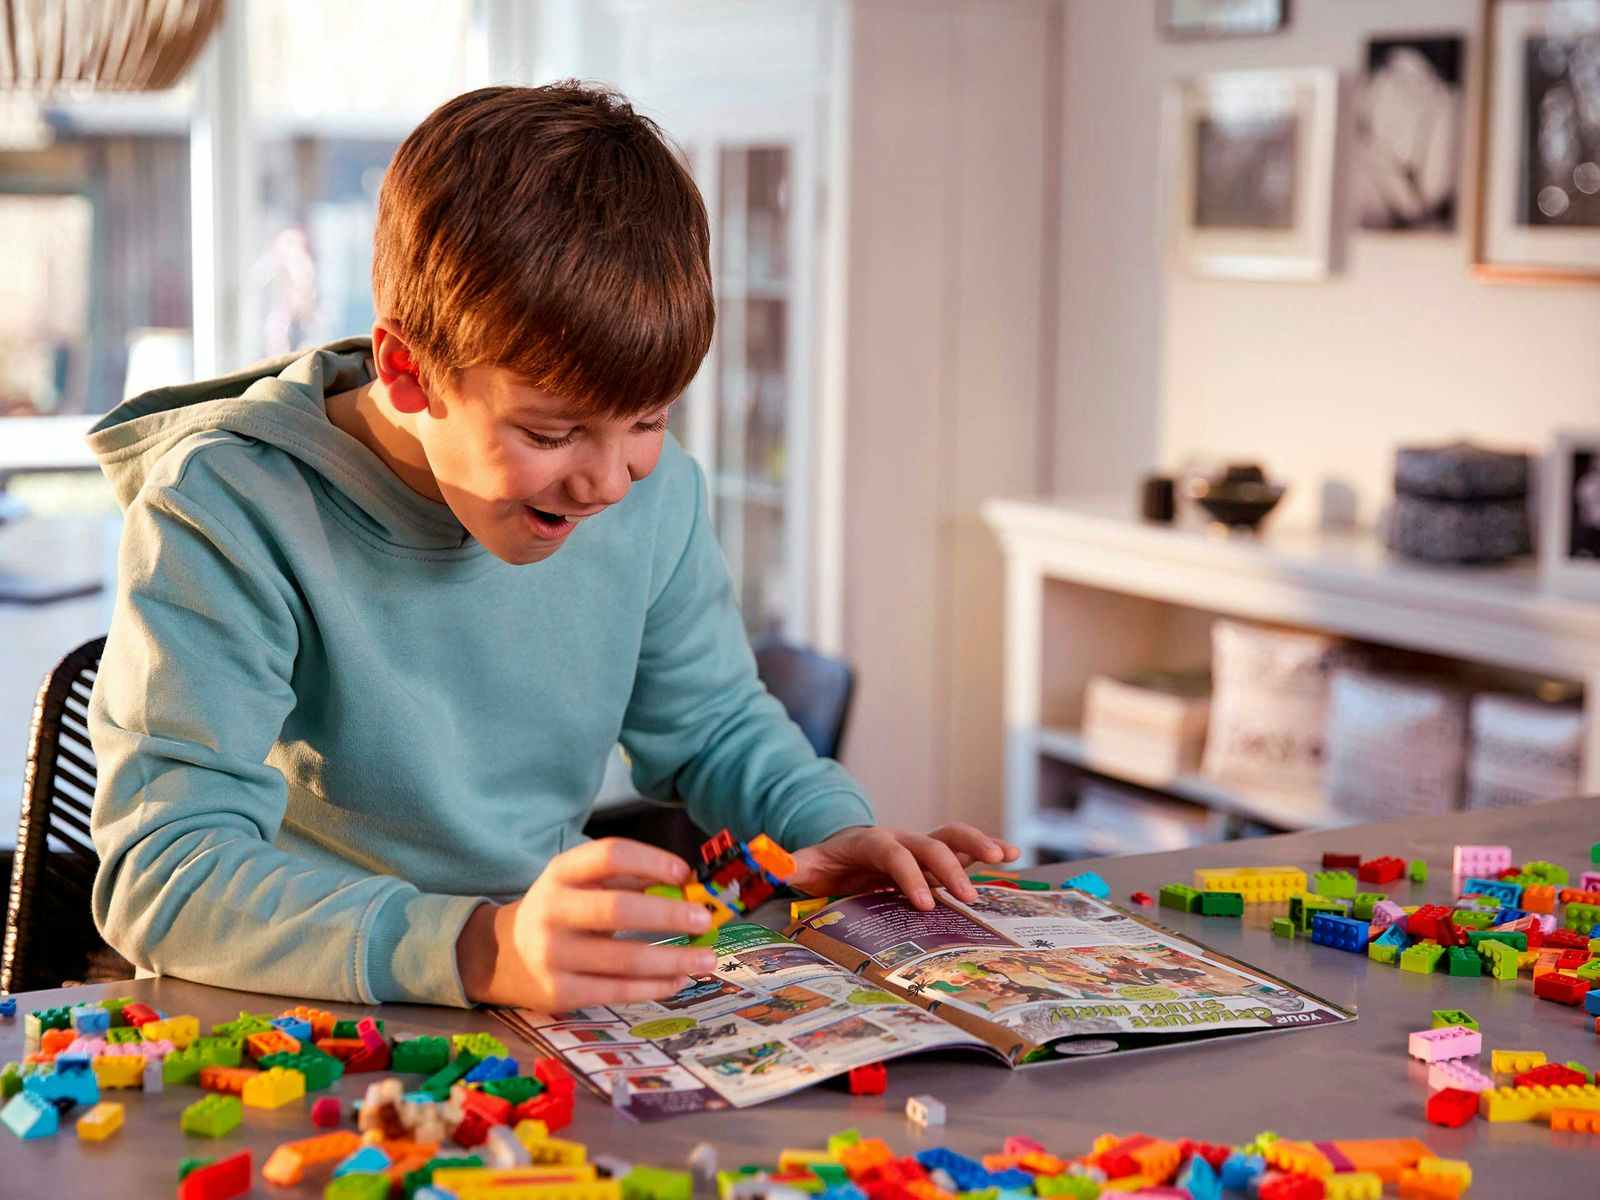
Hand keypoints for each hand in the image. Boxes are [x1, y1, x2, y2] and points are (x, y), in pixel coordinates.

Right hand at [455, 838, 718, 1008]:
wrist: (500, 955)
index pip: (610, 855)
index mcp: (560, 872)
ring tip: (707, 959)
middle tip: (705, 921)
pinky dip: (654, 987)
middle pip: (619, 909)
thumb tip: (686, 887)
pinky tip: (678, 980)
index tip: (685, 875)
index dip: (652, 861)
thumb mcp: (579, 883)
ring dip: (673, 959)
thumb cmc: (559, 911)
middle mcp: (552, 910)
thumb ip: (626, 880)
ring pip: (624, 960)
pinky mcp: (559, 993)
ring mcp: (553, 955)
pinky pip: (616, 991)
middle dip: (669, 915)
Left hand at [788, 824, 1020, 911]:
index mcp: (869, 843)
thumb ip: (788, 866)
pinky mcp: (933, 856)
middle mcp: (900, 839)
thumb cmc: (822, 864)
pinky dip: (988, 847)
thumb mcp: (801, 865)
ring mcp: (919, 846)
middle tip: (967, 898)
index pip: (892, 854)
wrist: (838, 850)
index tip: (923, 903)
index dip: (908, 876)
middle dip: (950, 869)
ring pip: (952, 836)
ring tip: (1005, 857)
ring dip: (978, 844)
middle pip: (930, 844)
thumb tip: (772, 864)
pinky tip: (1011, 856)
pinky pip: (964, 847)